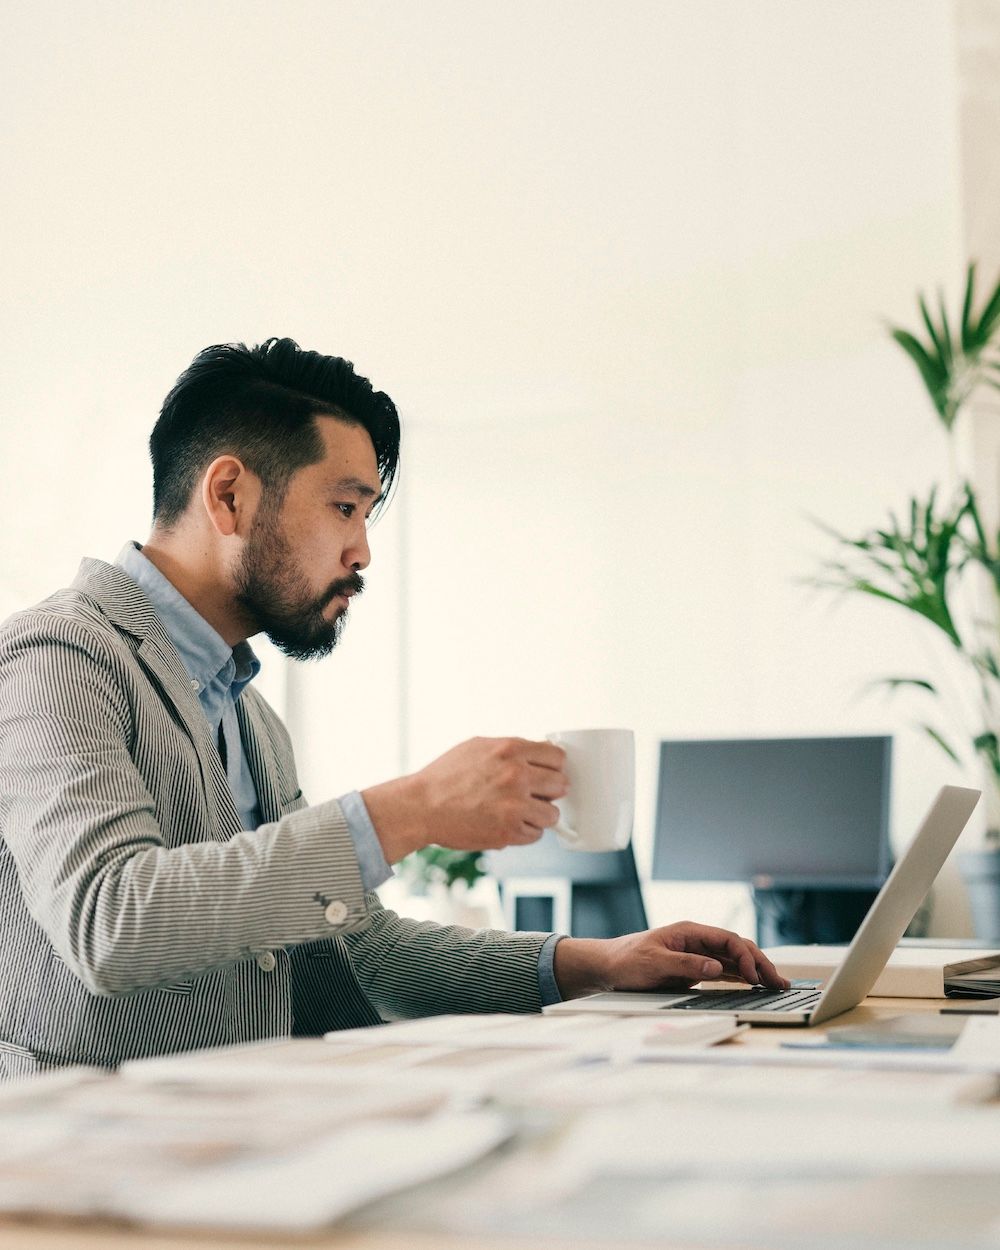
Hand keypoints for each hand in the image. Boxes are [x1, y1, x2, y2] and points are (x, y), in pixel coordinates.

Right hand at [362, 736, 567, 862]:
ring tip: (518, 812)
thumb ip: (512, 748)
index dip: (553, 767)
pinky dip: (524, 832)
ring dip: (539, 815)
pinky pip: (535, 835)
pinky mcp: (508, 832)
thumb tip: (543, 752)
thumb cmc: (446, 776)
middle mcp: (517, 776)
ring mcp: (514, 806)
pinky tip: (506, 823)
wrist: (421, 806)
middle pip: (561, 785)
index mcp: (511, 750)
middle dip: (548, 791)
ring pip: (552, 814)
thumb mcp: (479, 746)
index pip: (558, 757)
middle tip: (532, 795)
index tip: (546, 774)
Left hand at [553, 922, 789, 998]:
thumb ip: (685, 965)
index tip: (754, 977)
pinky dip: (741, 978)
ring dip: (755, 971)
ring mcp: (697, 954)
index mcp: (689, 932)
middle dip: (760, 963)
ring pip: (734, 960)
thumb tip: (716, 968)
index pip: (727, 940)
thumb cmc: (626, 960)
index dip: (745, 957)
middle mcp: (697, 941)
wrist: (608, 966)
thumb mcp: (654, 963)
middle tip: (779, 982)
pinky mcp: (694, 969)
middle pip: (736, 948)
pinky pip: (724, 971)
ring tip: (776, 985)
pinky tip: (754, 986)